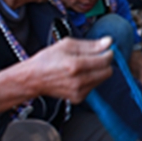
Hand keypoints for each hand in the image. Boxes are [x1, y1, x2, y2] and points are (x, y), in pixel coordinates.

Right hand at [0, 36, 114, 111]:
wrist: (33, 78)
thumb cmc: (47, 60)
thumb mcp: (66, 45)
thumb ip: (90, 44)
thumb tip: (108, 42)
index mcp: (75, 65)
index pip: (105, 60)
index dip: (108, 53)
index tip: (106, 49)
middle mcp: (79, 80)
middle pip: (107, 72)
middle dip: (104, 63)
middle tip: (95, 57)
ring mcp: (79, 91)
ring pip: (102, 79)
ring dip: (97, 71)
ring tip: (83, 66)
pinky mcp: (78, 98)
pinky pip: (94, 86)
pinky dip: (91, 80)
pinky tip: (79, 75)